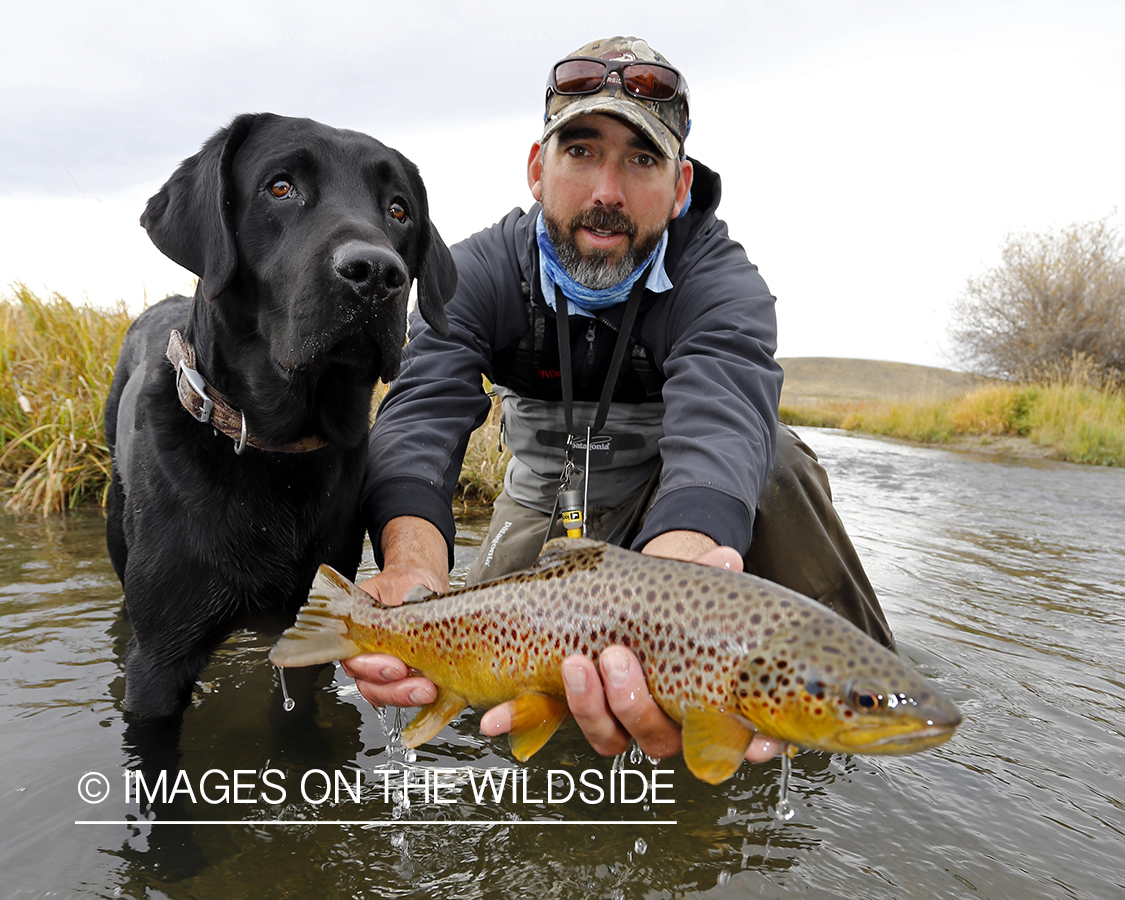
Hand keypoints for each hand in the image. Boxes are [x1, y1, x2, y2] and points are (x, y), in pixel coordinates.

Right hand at [342, 516, 446, 709]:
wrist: (423, 586)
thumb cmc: (408, 583)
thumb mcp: (404, 583)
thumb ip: (403, 598)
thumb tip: (411, 605)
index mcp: (358, 629)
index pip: (353, 657)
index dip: (370, 667)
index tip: (395, 666)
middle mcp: (367, 652)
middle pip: (368, 683)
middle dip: (393, 689)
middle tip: (417, 686)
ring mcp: (385, 667)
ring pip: (385, 693)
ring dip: (406, 697)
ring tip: (428, 691)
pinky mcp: (406, 676)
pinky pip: (405, 695)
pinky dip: (417, 698)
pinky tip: (434, 693)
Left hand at [480, 540, 784, 763]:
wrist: (612, 599)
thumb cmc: (658, 603)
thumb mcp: (678, 586)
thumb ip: (702, 576)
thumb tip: (726, 558)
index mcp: (693, 700)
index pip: (726, 736)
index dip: (745, 746)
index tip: (755, 742)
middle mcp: (656, 721)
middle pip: (653, 737)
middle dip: (632, 702)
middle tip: (615, 659)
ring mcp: (612, 718)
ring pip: (606, 736)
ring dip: (586, 706)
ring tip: (573, 666)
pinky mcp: (567, 706)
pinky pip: (544, 722)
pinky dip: (518, 719)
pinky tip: (494, 718)